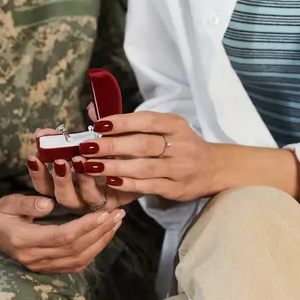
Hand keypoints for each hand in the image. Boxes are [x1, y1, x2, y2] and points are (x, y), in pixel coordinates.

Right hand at [0, 194, 125, 273]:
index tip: (105, 212)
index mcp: (23, 240)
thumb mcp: (10, 202)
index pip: (62, 236)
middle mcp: (34, 258)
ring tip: (116, 223)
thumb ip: (28, 203)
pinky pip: (76, 265)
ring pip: (79, 259)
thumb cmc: (2, 213)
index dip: (86, 225)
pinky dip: (94, 251)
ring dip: (101, 242)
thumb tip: (50, 203)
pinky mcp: (48, 269)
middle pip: (75, 249)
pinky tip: (104, 236)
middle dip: (100, 231)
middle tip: (118, 214)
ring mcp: (41, 266)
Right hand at [28, 128, 137, 211]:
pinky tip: (103, 170)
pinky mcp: (114, 202)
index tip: (33, 157)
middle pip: (60, 197)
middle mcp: (78, 197)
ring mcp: (95, 202)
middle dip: (58, 180)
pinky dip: (101, 184)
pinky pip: (104, 199)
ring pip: (82, 199)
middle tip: (60, 162)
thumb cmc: (108, 152)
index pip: (44, 184)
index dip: (37, 173)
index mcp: (66, 184)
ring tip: (81, 162)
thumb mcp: (90, 141)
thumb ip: (73, 134)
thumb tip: (59, 123)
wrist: (140, 163)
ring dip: (80, 181)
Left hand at [78, 109, 221, 200]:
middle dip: (111, 146)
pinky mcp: (177, 188)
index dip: (121, 122)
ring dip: (114, 166)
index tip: (98, 125)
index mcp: (175, 124)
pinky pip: (149, 186)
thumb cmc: (179, 145)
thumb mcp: (163, 128)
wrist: (213, 169)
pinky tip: (110, 181)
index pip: (146, 120)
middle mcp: (181, 145)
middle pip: (142, 144)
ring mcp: (180, 168)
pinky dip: (128, 184)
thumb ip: (130, 122)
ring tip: (90, 166)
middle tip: (87, 148)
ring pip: (143, 167)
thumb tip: (93, 111)